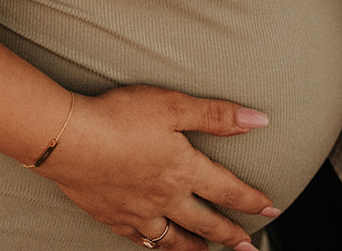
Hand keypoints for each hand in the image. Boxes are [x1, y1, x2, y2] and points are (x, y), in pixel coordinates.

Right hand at [40, 84, 278, 250]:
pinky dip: (157, 247)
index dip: (252, 201)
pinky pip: (143, 241)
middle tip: (249, 249)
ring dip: (197, 249)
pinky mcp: (114, 218)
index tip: (271, 211)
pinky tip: (157, 245)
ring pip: (175, 240)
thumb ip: (216, 115)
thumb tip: (258, 119)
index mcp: (184, 169)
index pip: (227, 190)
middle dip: (231, 236)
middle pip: (206, 223)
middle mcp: (167, 197)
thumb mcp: (173, 105)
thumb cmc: (121, 117)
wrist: (70, 141)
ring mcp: (140, 212)